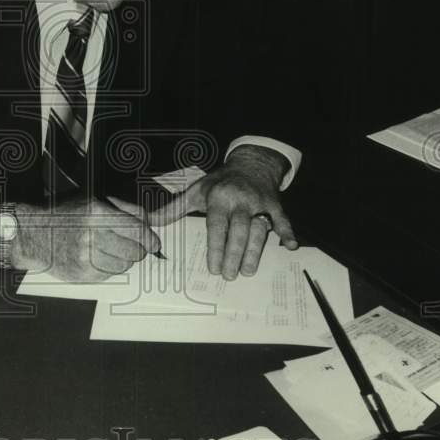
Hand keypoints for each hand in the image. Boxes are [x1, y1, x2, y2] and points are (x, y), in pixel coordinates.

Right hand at [10, 193, 160, 281]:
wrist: (35, 234)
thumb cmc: (67, 215)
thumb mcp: (95, 201)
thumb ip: (126, 209)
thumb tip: (152, 222)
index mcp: (96, 213)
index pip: (136, 230)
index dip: (150, 238)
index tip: (154, 242)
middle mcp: (92, 236)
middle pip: (134, 251)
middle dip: (138, 248)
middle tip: (130, 243)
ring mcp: (86, 258)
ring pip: (125, 265)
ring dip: (124, 259)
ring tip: (109, 249)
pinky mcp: (82, 275)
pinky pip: (111, 275)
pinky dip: (110, 268)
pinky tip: (98, 257)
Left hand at [143, 146, 297, 279]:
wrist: (250, 164)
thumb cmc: (219, 182)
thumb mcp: (195, 192)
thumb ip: (173, 209)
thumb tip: (149, 221)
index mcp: (219, 198)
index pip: (217, 225)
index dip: (215, 247)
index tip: (212, 267)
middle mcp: (240, 201)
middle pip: (238, 231)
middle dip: (234, 254)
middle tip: (229, 275)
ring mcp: (260, 203)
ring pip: (259, 230)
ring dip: (255, 251)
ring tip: (248, 271)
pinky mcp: (276, 205)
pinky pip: (283, 220)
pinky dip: (288, 232)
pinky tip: (290, 246)